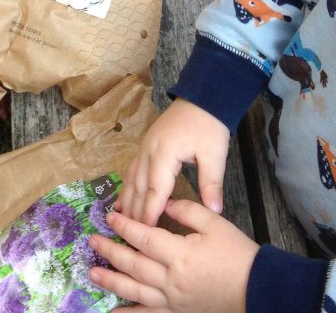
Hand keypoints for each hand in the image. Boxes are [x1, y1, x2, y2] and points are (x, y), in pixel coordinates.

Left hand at [89, 200, 257, 312]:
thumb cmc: (236, 253)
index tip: (109, 217)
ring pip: (135, 291)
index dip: (124, 226)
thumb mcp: (213, 223)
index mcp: (180, 253)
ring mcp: (172, 299)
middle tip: (92, 242)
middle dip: (110, 252)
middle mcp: (171, 279)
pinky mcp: (177, 312)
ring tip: (92, 273)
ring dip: (112, 281)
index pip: (144, 237)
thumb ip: (186, 210)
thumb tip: (163, 201)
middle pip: (133, 264)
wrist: (256, 287)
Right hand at [119, 99, 230, 224]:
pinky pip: (133, 169)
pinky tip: (122, 199)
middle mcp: (149, 152)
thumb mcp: (214, 154)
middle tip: (129, 237)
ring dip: (127, 200)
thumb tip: (215, 211)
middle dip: (134, 212)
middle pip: (138, 187)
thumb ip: (212, 183)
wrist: (202, 98)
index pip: (155, 191)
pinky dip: (127, 186)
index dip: (149, 214)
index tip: (144, 235)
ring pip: (132, 178)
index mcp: (165, 155)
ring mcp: (145, 147)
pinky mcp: (146, 145)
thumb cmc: (208, 126)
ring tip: (120, 222)